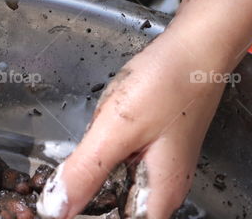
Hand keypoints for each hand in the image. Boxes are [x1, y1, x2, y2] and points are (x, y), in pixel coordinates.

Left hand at [36, 22, 225, 218]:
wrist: (195, 49)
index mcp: (157, 196)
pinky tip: (93, 136)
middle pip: (115, 210)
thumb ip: (86, 171)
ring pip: (115, 187)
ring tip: (68, 159)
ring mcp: (157, 167)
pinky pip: (120, 163)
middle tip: (55, 178)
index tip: (57, 203)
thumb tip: (58, 209)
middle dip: (84, 196)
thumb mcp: (116, 129)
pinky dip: (100, 155)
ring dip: (89, 176)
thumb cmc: (166, 86)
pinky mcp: (151, 146)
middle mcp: (161, 189)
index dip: (87, 216)